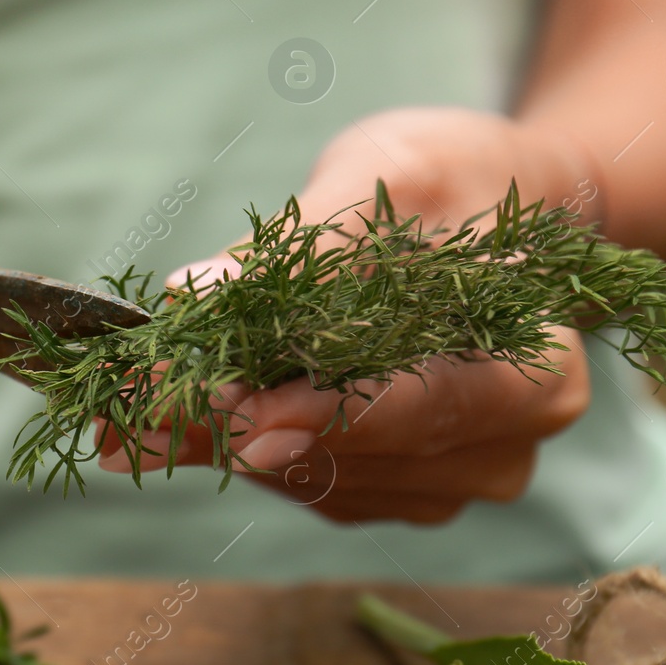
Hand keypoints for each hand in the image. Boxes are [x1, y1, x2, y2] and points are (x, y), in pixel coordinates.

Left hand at [99, 107, 597, 523]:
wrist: (488, 213)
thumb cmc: (458, 182)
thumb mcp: (390, 179)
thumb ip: (303, 243)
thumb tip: (196, 291)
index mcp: (537, 379)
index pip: (423, 409)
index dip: (318, 411)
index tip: (223, 408)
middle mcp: (500, 452)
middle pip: (355, 453)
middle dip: (233, 425)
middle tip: (130, 411)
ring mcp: (443, 481)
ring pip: (312, 475)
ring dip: (214, 439)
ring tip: (128, 408)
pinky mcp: (386, 486)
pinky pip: (298, 478)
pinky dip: (226, 443)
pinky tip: (166, 416)